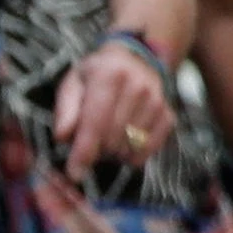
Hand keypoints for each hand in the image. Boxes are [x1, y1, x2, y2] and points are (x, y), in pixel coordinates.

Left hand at [51, 41, 175, 175]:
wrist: (135, 59)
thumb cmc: (97, 74)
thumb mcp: (74, 83)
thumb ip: (66, 110)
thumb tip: (64, 138)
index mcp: (109, 74)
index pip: (95, 122)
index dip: (84, 151)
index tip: (74, 173)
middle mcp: (138, 86)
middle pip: (112, 138)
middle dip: (96, 150)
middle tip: (89, 144)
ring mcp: (157, 101)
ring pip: (130, 146)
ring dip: (113, 152)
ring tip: (106, 139)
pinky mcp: (168, 114)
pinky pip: (149, 148)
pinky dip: (134, 155)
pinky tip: (124, 145)